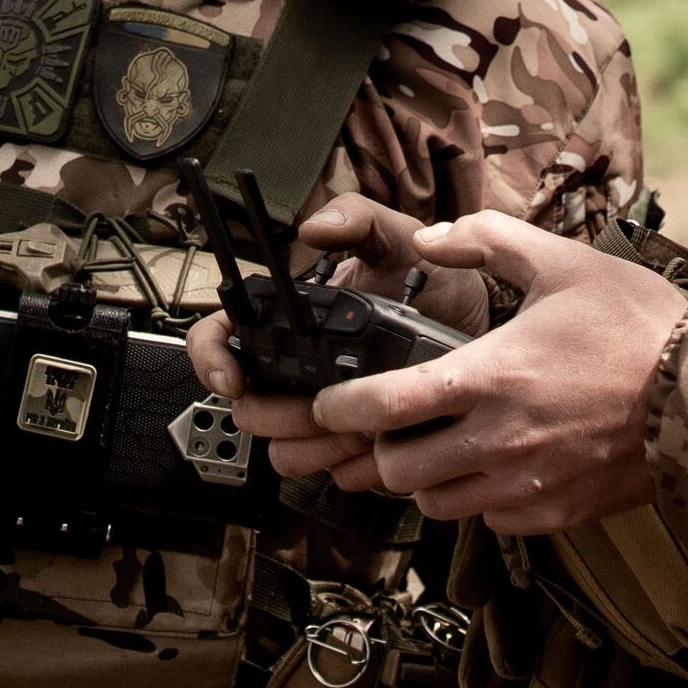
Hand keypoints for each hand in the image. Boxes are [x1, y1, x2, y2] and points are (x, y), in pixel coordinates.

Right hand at [183, 194, 500, 485]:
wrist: (475, 327)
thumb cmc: (435, 281)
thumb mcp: (397, 238)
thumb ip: (356, 219)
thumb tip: (314, 230)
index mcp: (291, 318)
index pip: (219, 338)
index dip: (212, 361)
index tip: (234, 379)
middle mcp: (295, 367)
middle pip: (248, 406)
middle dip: (278, 413)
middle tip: (318, 406)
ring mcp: (319, 407)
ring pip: (281, 448)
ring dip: (311, 443)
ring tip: (355, 426)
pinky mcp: (348, 441)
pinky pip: (324, 469)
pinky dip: (343, 463)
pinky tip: (373, 442)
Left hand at [304, 213, 686, 534]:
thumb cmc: (641, 326)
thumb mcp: (565, 262)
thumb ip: (488, 238)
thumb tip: (431, 238)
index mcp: (491, 376)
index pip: (383, 406)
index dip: (338, 409)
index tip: (328, 403)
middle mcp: (499, 440)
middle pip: (397, 470)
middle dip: (382, 450)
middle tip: (396, 426)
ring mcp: (527, 484)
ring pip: (437, 505)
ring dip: (428, 479)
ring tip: (447, 446)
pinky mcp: (556, 513)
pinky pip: (491, 521)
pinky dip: (481, 500)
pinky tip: (502, 466)